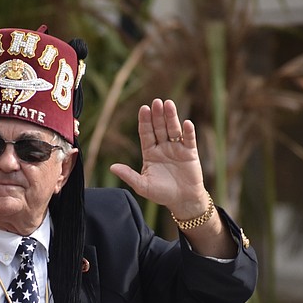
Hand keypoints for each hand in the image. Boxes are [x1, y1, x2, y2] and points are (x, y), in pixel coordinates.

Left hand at [109, 99, 209, 218]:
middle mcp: (163, 147)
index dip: (145, 121)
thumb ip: (129, 175)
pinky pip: (189, 140)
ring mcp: (176, 148)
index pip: (146, 134)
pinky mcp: (190, 153)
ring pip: (173, 130)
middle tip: (156, 102)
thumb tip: (112, 167)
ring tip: (169, 104)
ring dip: (171, 117)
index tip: (144, 109)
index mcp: (150, 153)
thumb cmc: (161, 193)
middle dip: (158, 115)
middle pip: (159, 128)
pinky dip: (188, 132)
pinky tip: (186, 123)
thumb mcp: (142, 186)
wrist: (181, 200)